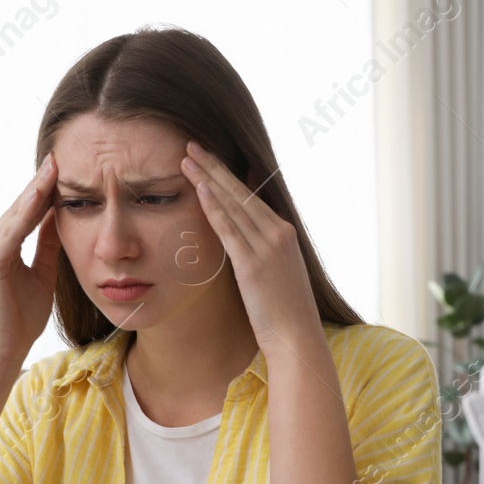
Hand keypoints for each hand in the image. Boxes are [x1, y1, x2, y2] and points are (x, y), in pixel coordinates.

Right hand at [0, 153, 61, 360]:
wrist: (5, 348)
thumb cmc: (23, 317)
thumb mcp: (44, 273)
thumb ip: (49, 245)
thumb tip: (63, 218)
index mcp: (4, 245)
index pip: (28, 211)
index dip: (45, 190)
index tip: (64, 167)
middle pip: (22, 205)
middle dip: (41, 181)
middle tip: (59, 154)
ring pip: (18, 212)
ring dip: (36, 188)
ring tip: (54, 164)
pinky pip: (14, 229)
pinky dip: (28, 210)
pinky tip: (43, 193)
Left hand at [180, 141, 319, 355]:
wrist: (297, 337)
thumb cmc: (285, 312)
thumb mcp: (278, 274)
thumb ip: (262, 252)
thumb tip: (242, 243)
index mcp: (284, 233)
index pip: (251, 196)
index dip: (227, 176)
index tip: (209, 160)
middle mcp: (278, 233)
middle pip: (240, 192)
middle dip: (214, 167)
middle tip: (192, 146)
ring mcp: (267, 247)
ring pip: (233, 205)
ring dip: (207, 180)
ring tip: (187, 160)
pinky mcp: (253, 264)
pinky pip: (230, 229)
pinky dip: (213, 207)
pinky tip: (199, 190)